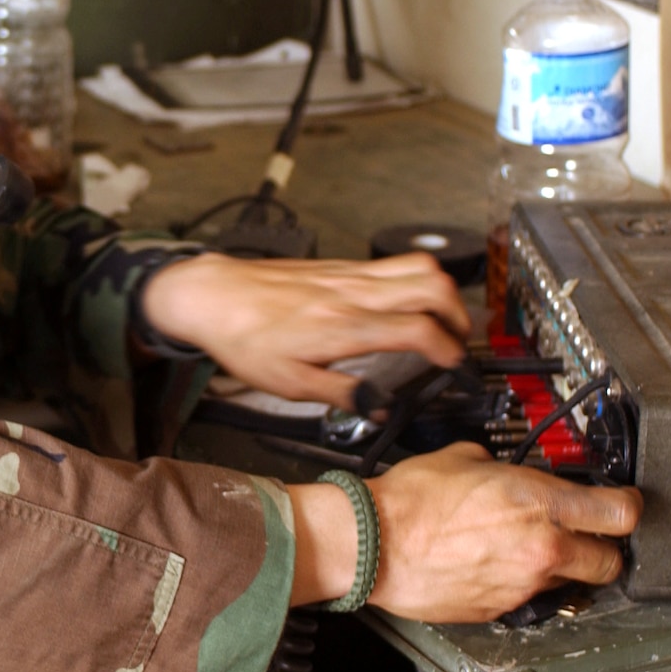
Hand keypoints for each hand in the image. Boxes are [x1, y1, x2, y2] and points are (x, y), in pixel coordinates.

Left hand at [137, 252, 469, 407]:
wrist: (213, 296)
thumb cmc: (243, 339)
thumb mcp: (288, 384)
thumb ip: (340, 395)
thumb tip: (378, 409)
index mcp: (342, 327)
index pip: (416, 330)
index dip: (447, 350)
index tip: (454, 366)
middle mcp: (352, 293)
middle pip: (431, 285)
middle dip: (458, 316)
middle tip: (457, 341)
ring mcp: (348, 274)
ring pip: (417, 265)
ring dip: (442, 291)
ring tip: (442, 320)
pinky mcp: (340, 265)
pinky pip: (392, 263)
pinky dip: (415, 280)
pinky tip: (408, 303)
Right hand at [287, 444, 641, 622]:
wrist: (373, 543)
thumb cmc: (410, 501)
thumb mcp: (464, 459)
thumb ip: (500, 467)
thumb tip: (505, 470)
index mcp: (540, 503)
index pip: (621, 513)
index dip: (627, 507)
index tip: (622, 505)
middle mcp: (542, 548)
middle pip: (610, 561)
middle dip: (604, 548)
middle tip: (588, 535)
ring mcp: (522, 584)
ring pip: (568, 582)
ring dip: (559, 567)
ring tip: (527, 550)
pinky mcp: (499, 610)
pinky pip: (526, 597)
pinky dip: (519, 583)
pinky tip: (492, 565)